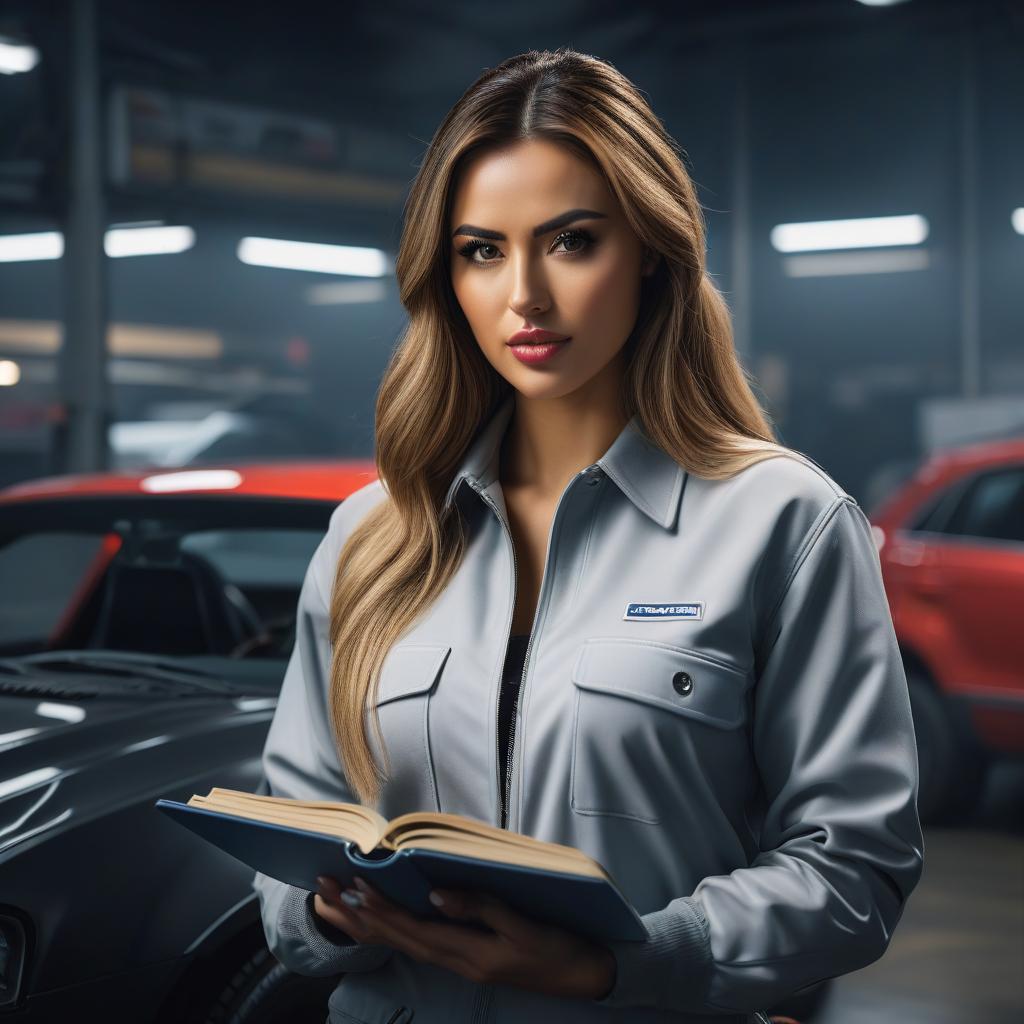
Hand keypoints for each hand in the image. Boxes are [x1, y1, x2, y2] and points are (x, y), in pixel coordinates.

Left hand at [314, 874, 616, 1000]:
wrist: (585, 974)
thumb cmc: (557, 947)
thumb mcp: (523, 926)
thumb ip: (480, 908)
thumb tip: (436, 893)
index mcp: (467, 952)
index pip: (411, 929)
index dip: (379, 908)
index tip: (351, 885)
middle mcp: (457, 959)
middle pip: (397, 938)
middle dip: (359, 915)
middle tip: (323, 891)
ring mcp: (462, 961)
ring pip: (404, 942)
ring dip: (368, 923)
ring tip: (336, 905)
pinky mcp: (469, 956)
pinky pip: (421, 943)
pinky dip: (394, 930)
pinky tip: (382, 921)